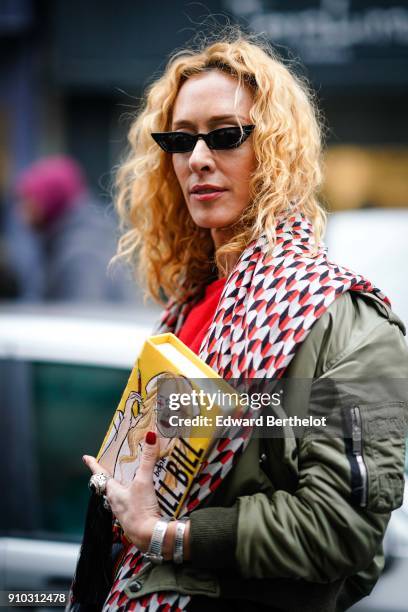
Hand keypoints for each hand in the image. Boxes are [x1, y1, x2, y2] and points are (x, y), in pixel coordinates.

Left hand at [83, 431, 160, 551]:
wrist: (149, 537)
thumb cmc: (140, 510)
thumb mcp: (144, 481)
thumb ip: (148, 459)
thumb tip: (151, 436)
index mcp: (113, 491)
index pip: (99, 474)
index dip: (93, 464)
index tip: (85, 457)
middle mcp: (114, 502)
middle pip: (108, 485)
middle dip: (109, 475)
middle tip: (111, 466)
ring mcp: (123, 512)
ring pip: (117, 495)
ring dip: (121, 487)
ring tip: (128, 479)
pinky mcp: (133, 519)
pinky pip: (129, 504)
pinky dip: (132, 497)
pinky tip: (142, 497)